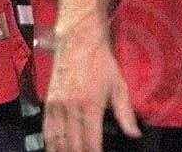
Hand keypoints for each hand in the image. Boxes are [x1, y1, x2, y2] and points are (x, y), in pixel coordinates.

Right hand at [44, 15, 140, 151]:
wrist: (78, 39)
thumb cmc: (100, 61)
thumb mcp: (119, 85)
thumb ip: (125, 113)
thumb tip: (134, 134)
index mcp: (90, 105)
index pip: (91, 142)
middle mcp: (70, 107)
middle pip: (72, 145)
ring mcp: (57, 104)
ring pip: (56, 139)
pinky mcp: (49, 100)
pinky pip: (47, 128)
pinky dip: (50, 142)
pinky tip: (54, 149)